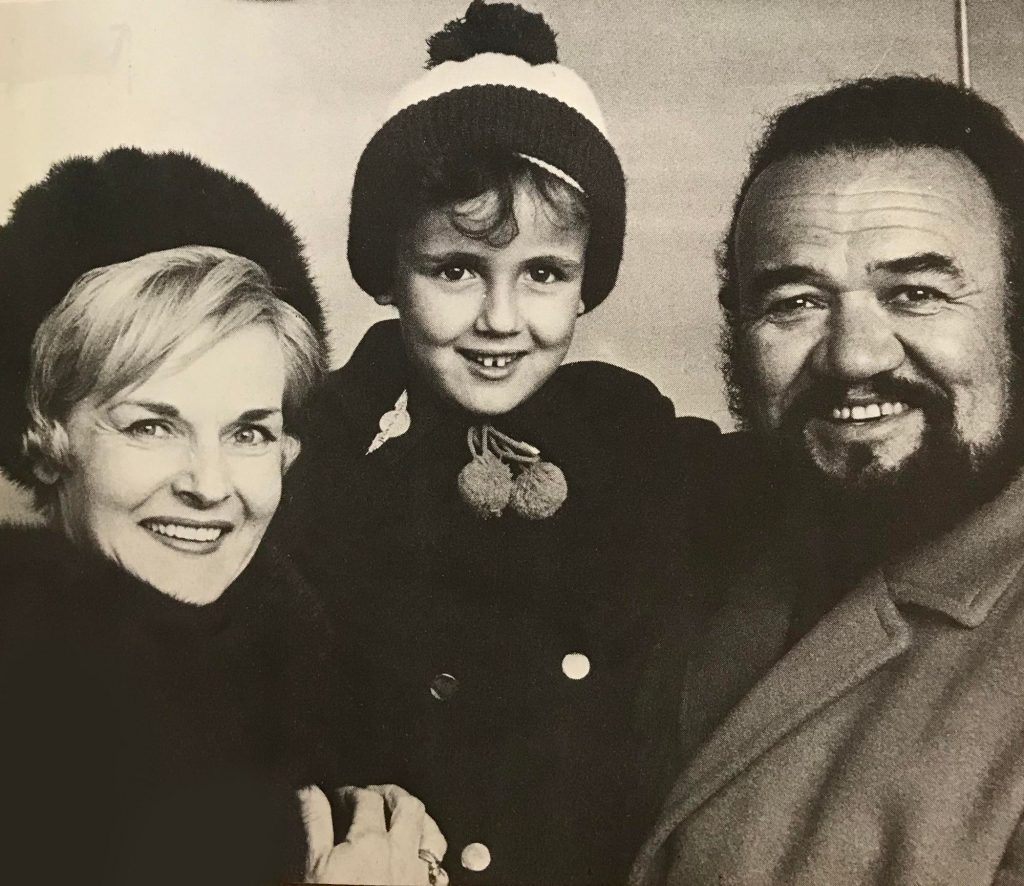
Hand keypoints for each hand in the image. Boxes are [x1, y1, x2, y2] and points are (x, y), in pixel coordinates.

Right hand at [299, 783, 446, 884]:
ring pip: (431, 829)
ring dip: (418, 816)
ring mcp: (418, 875)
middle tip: (374, 793)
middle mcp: (400, 853)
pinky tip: (420, 853)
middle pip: (407, 805)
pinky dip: (431, 851)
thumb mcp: (312, 867)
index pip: (365, 799)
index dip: (352, 791)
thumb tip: (308, 792)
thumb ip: (313, 825)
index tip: (341, 795)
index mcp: (369, 843)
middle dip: (390, 793)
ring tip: (403, 813)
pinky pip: (440, 864)